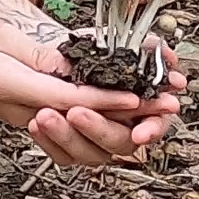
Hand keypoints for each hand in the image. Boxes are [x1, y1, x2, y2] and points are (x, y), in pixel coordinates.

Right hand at [0, 25, 180, 165]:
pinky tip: (128, 122)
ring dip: (122, 134)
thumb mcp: (0, 39)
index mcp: (14, 89)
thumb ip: (37, 55)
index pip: (69, 100)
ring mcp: (38, 125)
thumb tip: (71, 65)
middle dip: (128, 123)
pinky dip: (104, 140)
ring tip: (153, 114)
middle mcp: (28, 114)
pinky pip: (77, 148)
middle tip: (161, 107)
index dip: (107, 101)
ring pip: (84, 149)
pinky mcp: (45, 128)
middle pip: (85, 133)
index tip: (137, 97)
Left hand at [34, 38, 186, 164]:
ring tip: (47, 115)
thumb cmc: (85, 52)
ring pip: (90, 153)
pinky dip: (50, 141)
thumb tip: (161, 51)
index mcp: (138, 101)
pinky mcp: (71, 146)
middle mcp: (119, 124)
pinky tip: (38, 124)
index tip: (141, 131)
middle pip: (122, 142)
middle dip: (99, 128)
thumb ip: (141, 48)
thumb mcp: (112, 42)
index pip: (156, 122)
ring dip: (68, 136)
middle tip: (76, 112)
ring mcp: (95, 137)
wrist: (47, 59)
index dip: (152, 128)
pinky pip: (64, 156)